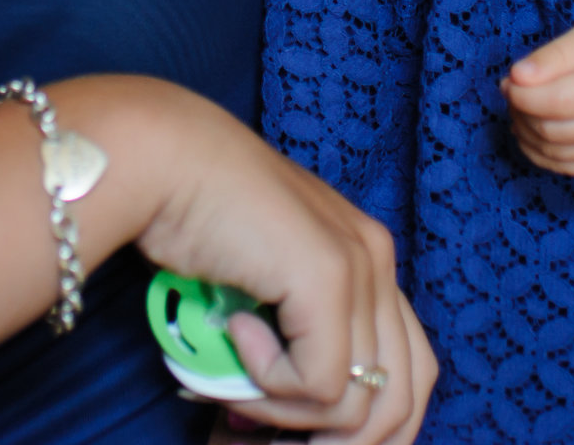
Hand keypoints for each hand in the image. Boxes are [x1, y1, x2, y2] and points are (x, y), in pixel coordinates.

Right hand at [130, 91, 433, 444]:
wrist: (165, 157)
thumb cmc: (194, 214)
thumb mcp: (261, 284)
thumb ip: (289, 334)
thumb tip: (282, 421)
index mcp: (368, 258)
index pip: (408, 371)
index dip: (363, 425)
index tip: (298, 441)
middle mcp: (376, 260)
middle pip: (401, 400)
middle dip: (339, 444)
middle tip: (264, 444)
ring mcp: (357, 267)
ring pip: (358, 406)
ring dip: (289, 417)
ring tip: (235, 387)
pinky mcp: (326, 279)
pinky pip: (318, 383)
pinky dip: (269, 384)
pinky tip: (234, 334)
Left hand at [502, 11, 573, 175]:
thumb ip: (553, 55)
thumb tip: (517, 77)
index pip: (556, 102)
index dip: (522, 95)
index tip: (509, 80)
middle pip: (550, 130)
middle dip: (520, 111)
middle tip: (511, 90)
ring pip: (553, 152)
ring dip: (525, 132)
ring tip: (521, 107)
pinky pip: (565, 166)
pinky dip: (539, 152)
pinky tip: (531, 130)